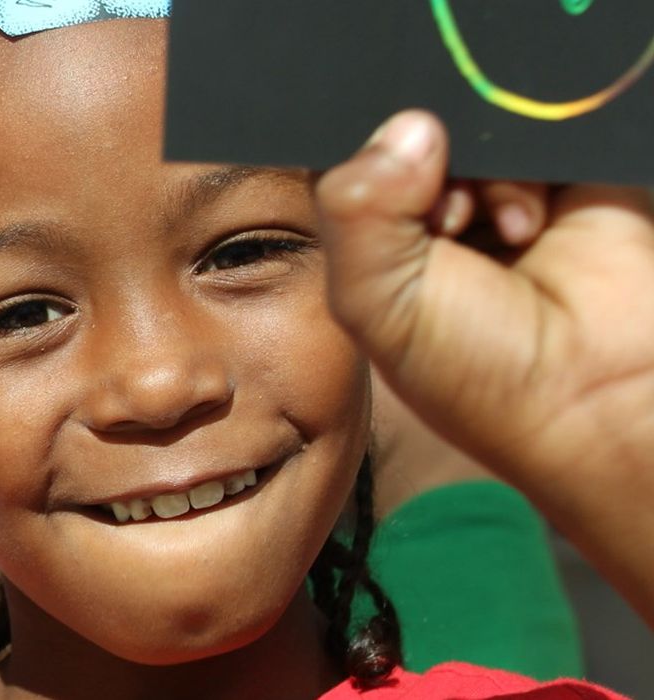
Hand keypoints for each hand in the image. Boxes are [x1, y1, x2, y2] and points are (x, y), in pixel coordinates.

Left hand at [316, 108, 653, 621]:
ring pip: (469, 128)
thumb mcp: (375, 300)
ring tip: (489, 230)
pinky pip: (536, 128)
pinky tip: (528, 222)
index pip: (346, 162)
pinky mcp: (569, 176)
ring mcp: (504, 193)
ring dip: (474, 168)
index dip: (357, 161)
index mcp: (377, 240)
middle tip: (439, 222)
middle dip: (418, 165)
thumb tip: (407, 126)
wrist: (596, 397)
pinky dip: (528, 158)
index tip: (377, 190)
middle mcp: (435, 213)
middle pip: (408, 136)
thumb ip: (356, 209)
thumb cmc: (476, 371)